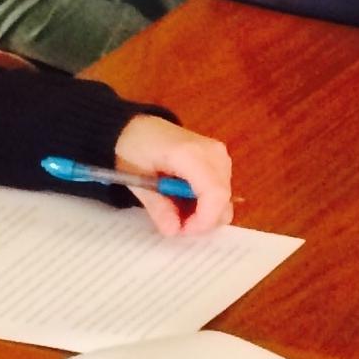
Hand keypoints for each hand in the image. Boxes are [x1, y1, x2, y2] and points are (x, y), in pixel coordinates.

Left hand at [112, 114, 233, 236]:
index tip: (183, 231)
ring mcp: (220, 156)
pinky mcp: (220, 161)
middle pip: (223, 200)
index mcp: (191, 154)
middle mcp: (214, 153)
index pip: (215, 194)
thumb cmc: (133, 148)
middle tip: (175, 224)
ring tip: (176, 210)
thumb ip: (158, 206)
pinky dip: (205, 204)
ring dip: (203, 213)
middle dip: (202, 221)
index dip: (204, 220)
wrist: (137, 127)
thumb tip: (174, 231)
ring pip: (224, 199)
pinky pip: (220, 191)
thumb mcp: (136, 178)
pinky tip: (184, 200)